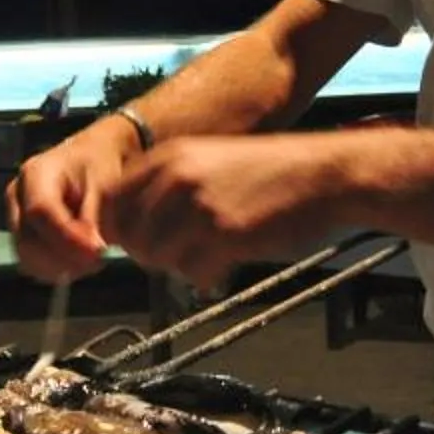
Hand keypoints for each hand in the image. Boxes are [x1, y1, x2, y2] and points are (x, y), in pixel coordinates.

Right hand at [8, 122, 138, 280]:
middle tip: (99, 258)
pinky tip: (80, 260)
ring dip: (63, 267)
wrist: (93, 162)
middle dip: (66, 258)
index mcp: (36, 173)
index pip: (40, 211)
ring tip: (93, 258)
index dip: (68, 237)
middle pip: (28, 241)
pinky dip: (59, 269)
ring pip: (29, 259)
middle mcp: (18, 196)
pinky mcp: (22, 237)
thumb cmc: (99, 165)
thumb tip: (90, 250)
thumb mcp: (105, 183)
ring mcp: (16, 218)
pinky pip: (34, 265)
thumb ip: (94, 217)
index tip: (97, 251)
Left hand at [98, 133, 356, 292]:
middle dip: (147, 253)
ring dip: (178, 266)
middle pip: (129, 234)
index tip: (133, 242)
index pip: (112, 200)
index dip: (117, 228)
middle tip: (177, 255)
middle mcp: (177, 178)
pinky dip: (205, 276)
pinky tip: (225, 264)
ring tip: (206, 257)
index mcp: (169, 157)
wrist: (322, 174)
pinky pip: (192, 272)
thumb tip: (136, 226)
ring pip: (157, 257)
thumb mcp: (210, 160)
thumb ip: (169, 186)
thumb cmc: (271, 172)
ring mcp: (199, 207)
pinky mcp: (224, 235)